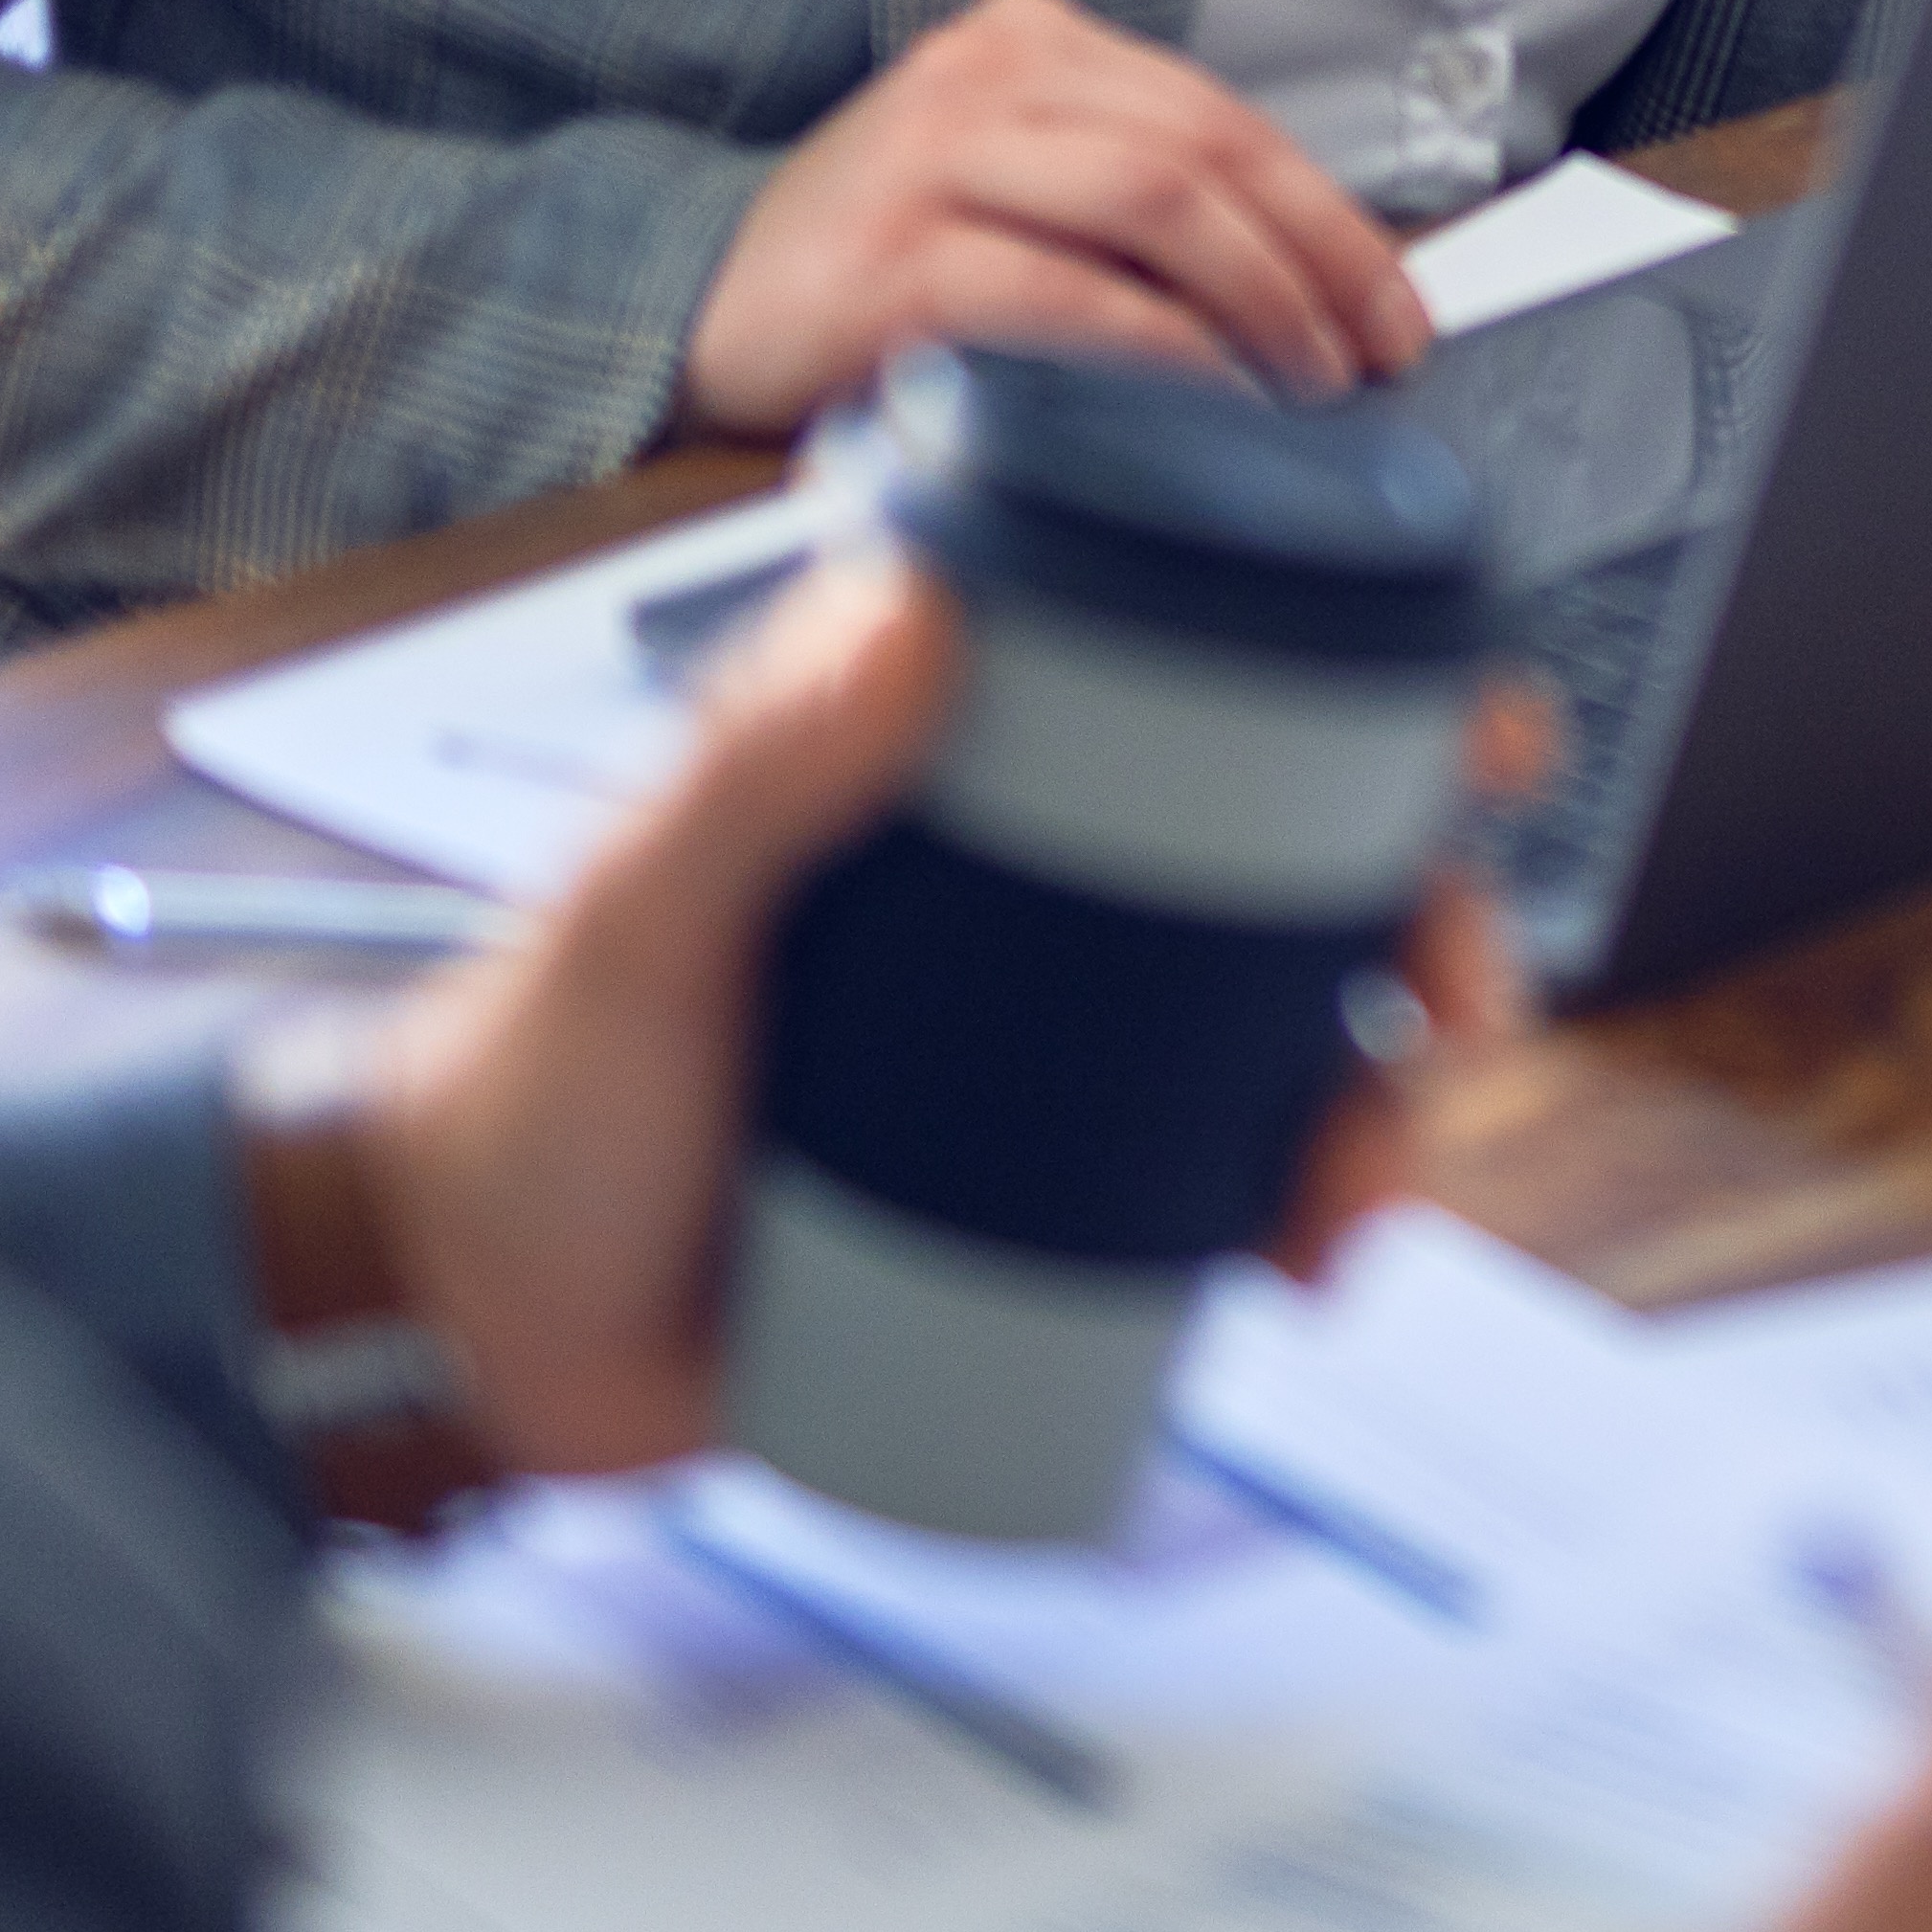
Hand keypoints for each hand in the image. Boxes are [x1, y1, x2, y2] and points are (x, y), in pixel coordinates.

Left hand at [333, 559, 1513, 1474]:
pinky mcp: (1047, 1208)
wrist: (459, 1326)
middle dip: (1429, 933)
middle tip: (1448, 1000)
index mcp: (963, 783)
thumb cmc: (519, 1086)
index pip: (1202, 696)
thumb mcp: (645, 905)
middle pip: (1302, 881)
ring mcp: (1053, 1058)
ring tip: (1352, 1189)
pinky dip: (1302, 1221)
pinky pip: (1224, 1196)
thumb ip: (760, 759)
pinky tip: (1304, 1264)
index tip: (1473, 726)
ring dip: (1385, 1103)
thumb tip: (915, 605)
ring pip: (1293, 1047)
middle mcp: (1037, 905)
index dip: (1370, 700)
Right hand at [679, 0, 1414, 436]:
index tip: (1397, 306)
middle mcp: (983, 73)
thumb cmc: (877, 267)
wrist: (684, 304)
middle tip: (1378, 354)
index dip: (1330, 213)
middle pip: (1208, 147)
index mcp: (1029, 40)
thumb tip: (1314, 289)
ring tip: (1309, 382)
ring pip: (1156, 199)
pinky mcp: (892, 257)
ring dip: (1261, 298)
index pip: (1221, 115)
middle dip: (1321, 257)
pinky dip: (1162, 347)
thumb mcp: (1011, 194)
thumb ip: (1132, 205)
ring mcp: (931, 156)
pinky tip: (1212, 395)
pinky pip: (1067, 291)